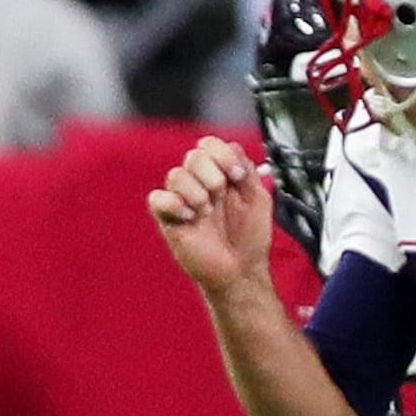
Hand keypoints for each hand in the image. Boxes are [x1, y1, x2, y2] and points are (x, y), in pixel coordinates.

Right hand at [148, 135, 276, 292]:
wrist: (241, 270)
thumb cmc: (249, 238)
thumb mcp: (258, 199)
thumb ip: (247, 171)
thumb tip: (232, 149)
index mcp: (220, 173)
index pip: (210, 145)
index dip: (222, 154)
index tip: (237, 176)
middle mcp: (199, 183)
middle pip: (193, 156)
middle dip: (212, 174)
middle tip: (221, 196)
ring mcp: (183, 200)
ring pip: (176, 175)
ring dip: (196, 192)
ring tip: (206, 212)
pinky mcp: (169, 220)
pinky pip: (156, 199)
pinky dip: (174, 204)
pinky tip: (190, 218)